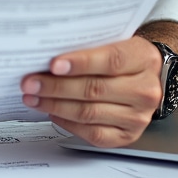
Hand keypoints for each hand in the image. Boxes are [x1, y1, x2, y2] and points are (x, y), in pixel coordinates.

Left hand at [20, 36, 162, 147]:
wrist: (148, 77)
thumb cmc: (124, 56)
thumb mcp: (116, 41)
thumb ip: (90, 47)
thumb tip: (49, 56)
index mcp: (144, 59)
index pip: (111, 60)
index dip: (80, 63)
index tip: (53, 64)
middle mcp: (145, 90)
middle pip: (95, 90)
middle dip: (56, 87)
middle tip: (30, 83)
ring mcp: (138, 117)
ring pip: (89, 113)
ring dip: (55, 105)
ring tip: (33, 97)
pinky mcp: (127, 135)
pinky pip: (93, 134)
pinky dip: (68, 123)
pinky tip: (52, 112)